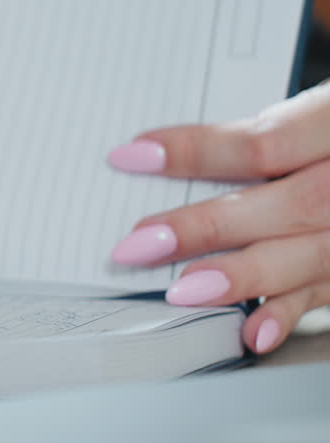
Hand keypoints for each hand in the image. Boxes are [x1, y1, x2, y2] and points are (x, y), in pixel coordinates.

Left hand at [107, 80, 329, 353]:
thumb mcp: (319, 111)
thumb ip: (265, 135)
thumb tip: (161, 158)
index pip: (267, 140)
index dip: (198, 149)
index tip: (133, 156)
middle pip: (289, 204)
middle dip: (210, 226)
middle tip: (139, 243)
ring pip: (311, 256)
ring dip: (242, 276)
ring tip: (182, 290)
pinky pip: (327, 292)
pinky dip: (286, 313)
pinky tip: (250, 331)